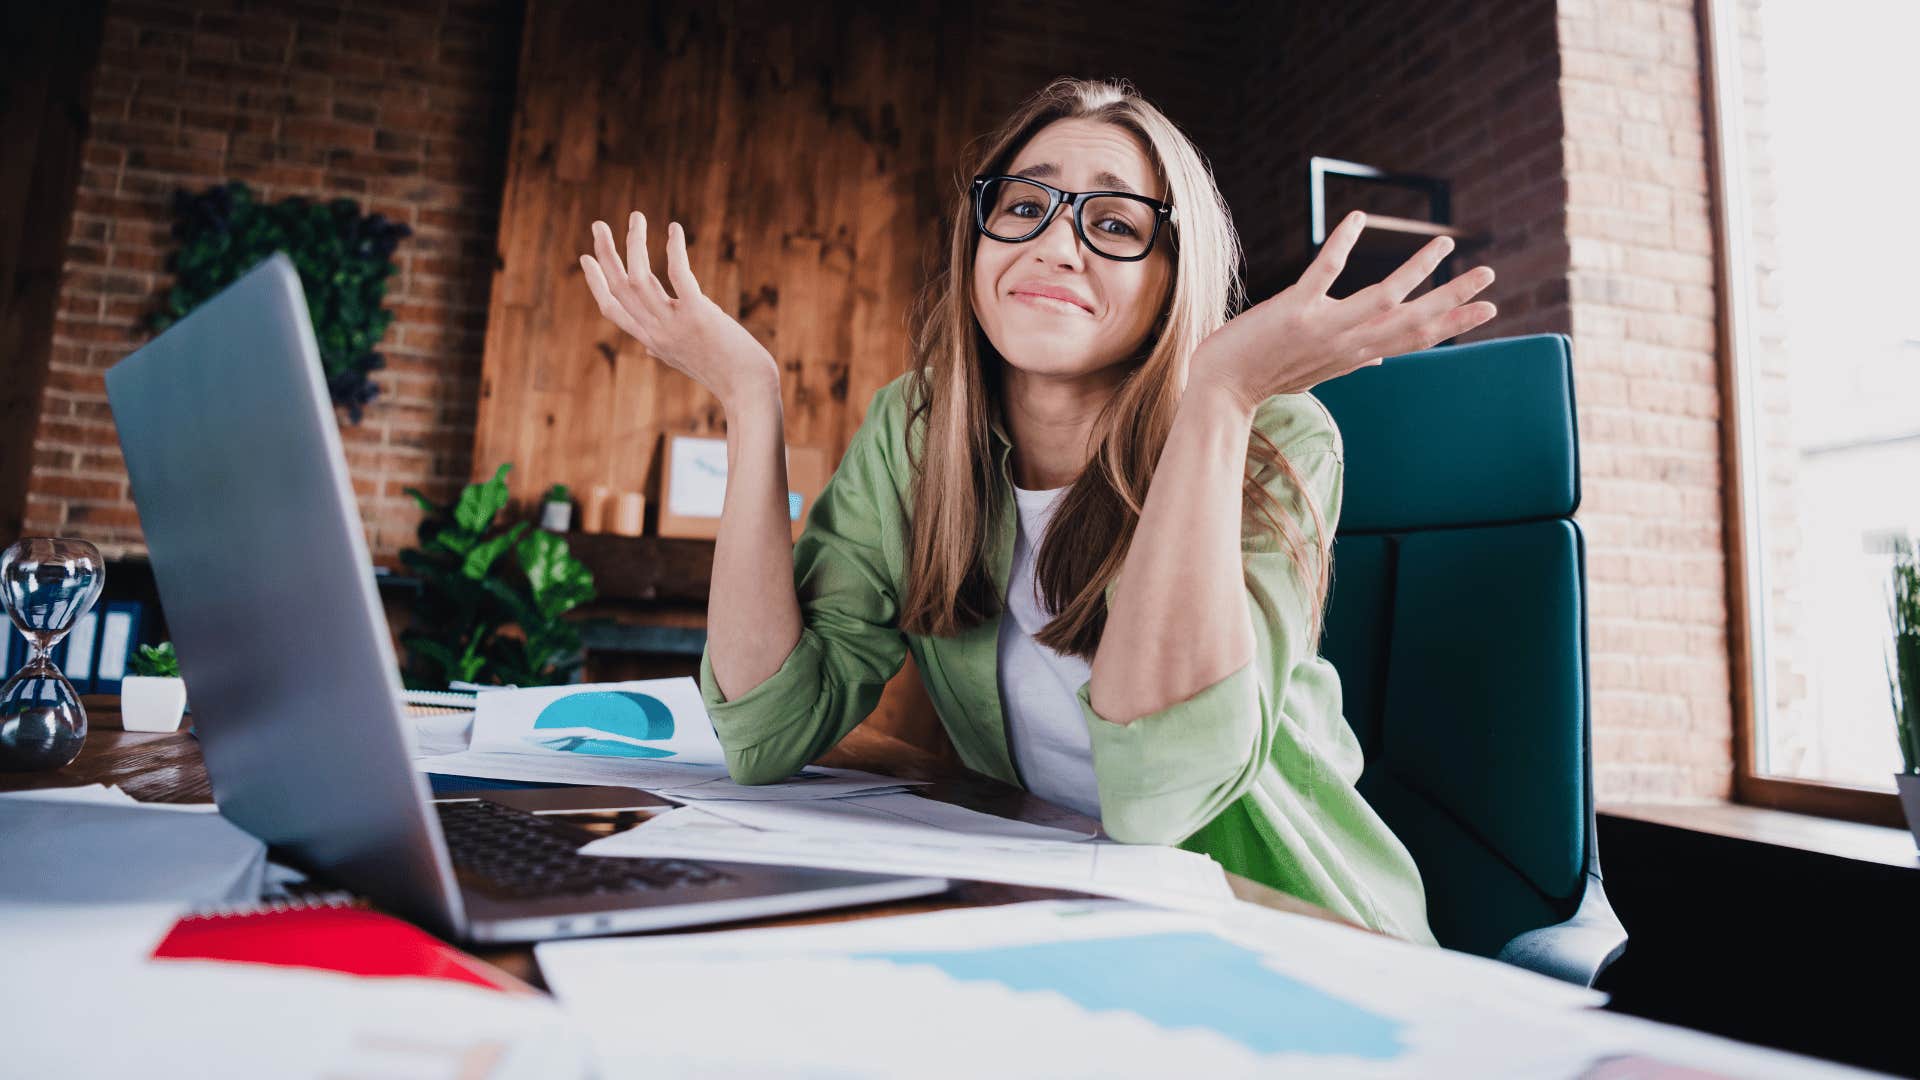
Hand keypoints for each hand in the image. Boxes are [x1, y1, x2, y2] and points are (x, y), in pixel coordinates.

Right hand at [579, 212, 778, 407]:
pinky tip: (674, 229)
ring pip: (640, 278)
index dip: (597, 283)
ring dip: (635, 244)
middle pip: (620, 288)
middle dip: (606, 254)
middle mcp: (656, 333)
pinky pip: (678, 275)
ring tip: (635, 217)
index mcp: (652, 341)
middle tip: (598, 225)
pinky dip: (674, 249)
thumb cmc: (723, 373)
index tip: (586, 258)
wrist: (748, 390)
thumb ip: (662, 349)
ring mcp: (675, 325)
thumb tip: (647, 348)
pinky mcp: (698, 314)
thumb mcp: (684, 362)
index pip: (612, 309)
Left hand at [1188, 210, 1496, 408]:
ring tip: (1443, 242)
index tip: (1488, 308)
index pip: (1414, 338)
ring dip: (1415, 269)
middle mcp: (1347, 344)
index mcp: (1355, 354)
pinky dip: (1341, 244)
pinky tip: (1357, 219)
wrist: (1221, 389)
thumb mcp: (1318, 371)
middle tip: (1489, 273)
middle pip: (1412, 320)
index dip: (1453, 322)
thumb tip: (1380, 358)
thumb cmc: (1267, 375)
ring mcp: (1323, 328)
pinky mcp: (1294, 311)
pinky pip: (1324, 272)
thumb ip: (1352, 359)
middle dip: (1453, 297)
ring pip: (1381, 297)